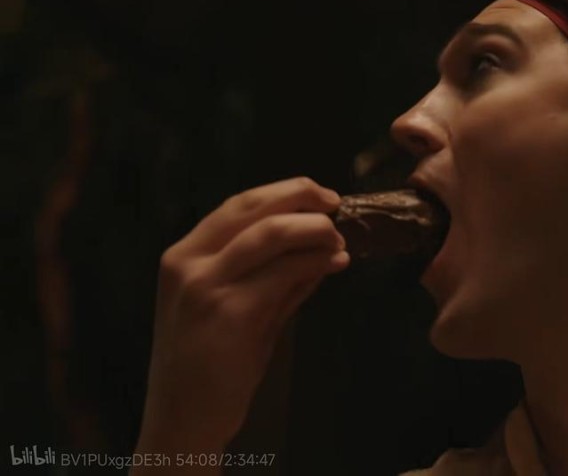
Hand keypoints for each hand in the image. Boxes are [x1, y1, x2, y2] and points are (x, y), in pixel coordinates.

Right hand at [134, 177, 348, 464]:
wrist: (184, 418)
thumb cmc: (211, 366)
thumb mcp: (241, 308)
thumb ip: (278, 277)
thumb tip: (323, 248)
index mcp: (184, 255)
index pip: (238, 206)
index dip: (284, 193)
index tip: (321, 195)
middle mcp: (188, 262)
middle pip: (252, 208)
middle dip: (301, 197)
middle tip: (336, 206)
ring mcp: (205, 285)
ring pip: (271, 234)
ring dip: (314, 230)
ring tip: (339, 239)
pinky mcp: (229, 312)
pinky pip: (283, 272)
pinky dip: (315, 262)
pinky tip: (334, 264)